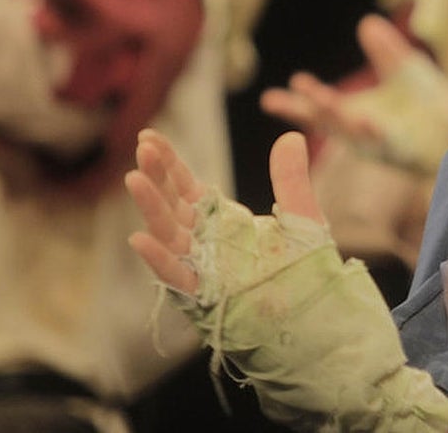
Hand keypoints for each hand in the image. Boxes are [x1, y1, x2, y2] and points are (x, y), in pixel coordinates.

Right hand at [126, 128, 322, 292]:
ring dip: (150, 207)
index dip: (168, 163)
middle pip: (171, 204)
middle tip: (143, 147)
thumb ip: (291, 178)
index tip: (149, 136)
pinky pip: (177, 276)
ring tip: (134, 178)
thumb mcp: (300, 215)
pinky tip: (139, 238)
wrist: (313, 312)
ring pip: (168, 234)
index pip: (186, 186)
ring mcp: (202, 267)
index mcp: (220, 220)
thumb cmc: (303, 268)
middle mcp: (204, 241)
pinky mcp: (205, 293)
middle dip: (156, 175)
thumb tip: (292, 136)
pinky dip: (159, 259)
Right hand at [261, 13, 447, 173]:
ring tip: (320, 99)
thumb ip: (385, 51)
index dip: (296, 103)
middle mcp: (361, 132)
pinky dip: (374, 132)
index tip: (270, 98)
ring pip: (351, 133)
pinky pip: (384, 143)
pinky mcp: (401, 152)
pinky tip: (366, 121)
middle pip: (326, 123)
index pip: (319, 110)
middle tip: (278, 100)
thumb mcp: (405, 70)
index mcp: (356, 113)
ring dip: (336, 117)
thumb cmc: (428, 101)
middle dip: (306, 110)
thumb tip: (366, 22)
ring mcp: (380, 144)